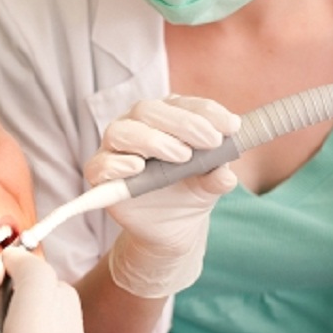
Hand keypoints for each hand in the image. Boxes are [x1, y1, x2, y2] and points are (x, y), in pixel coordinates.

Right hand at [84, 96, 240, 297]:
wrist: (168, 227)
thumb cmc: (188, 192)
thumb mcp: (209, 184)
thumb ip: (216, 176)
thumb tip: (226, 175)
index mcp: (165, 117)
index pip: (182, 104)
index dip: (207, 112)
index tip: (232, 127)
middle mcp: (136, 125)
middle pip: (147, 110)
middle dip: (182, 124)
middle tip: (210, 142)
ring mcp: (114, 148)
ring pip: (121, 131)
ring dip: (152, 140)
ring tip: (181, 157)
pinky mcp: (100, 174)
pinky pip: (101, 164)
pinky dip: (118, 163)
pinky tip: (137, 167)